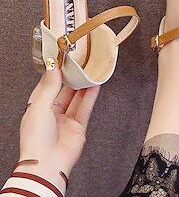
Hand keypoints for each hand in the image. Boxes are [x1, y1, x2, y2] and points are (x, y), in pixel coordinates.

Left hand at [17, 66, 99, 193]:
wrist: (48, 163)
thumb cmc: (36, 140)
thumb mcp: (40, 107)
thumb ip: (50, 87)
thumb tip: (53, 68)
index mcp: (37, 109)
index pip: (46, 87)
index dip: (54, 74)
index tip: (61, 62)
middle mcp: (51, 114)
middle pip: (63, 92)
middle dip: (71, 79)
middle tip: (78, 65)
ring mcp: (65, 121)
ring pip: (76, 99)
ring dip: (82, 86)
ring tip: (89, 73)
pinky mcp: (78, 127)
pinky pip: (85, 108)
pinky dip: (90, 96)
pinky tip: (95, 86)